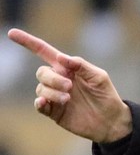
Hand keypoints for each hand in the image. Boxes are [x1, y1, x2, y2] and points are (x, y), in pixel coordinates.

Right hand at [7, 28, 131, 142]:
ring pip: (41, 89)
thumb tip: (60, 58)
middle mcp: (58, 81)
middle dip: (53, 78)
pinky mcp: (54, 112)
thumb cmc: (106, 96)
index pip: (44, 52)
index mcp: (67, 68)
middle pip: (42, 72)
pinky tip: (45, 103)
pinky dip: (40, 103)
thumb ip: (81, 65)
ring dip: (52, 92)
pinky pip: (39, 105)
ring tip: (68, 98)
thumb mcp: (98, 77)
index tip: (12, 33)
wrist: (112, 121)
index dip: (28, 42)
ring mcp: (55, 96)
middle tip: (69, 86)